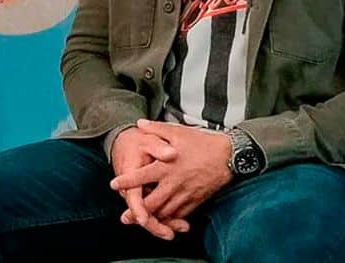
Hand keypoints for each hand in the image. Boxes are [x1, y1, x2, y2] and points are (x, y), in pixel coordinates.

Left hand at [112, 120, 232, 230]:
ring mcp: (186, 193)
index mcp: (166, 166)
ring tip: (141, 221)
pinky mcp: (197, 200)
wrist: (230, 154)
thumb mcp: (178, 132)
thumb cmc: (202, 142)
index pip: (141, 176)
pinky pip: (181, 214)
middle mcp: (174, 182)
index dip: (126, 182)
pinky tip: (163, 219)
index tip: (113, 185)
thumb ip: (156, 129)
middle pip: (151, 202)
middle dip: (137, 211)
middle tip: (125, 215)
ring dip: (152, 217)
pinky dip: (170, 218)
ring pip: (166, 212)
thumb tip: (139, 123)